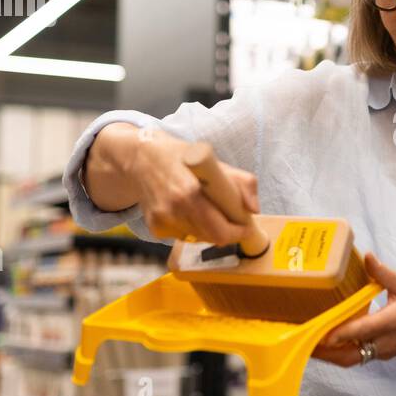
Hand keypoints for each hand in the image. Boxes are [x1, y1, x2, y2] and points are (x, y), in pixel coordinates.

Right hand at [131, 129, 259, 244]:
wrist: (142, 158)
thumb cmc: (182, 157)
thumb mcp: (215, 160)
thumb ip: (242, 182)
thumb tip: (253, 209)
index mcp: (189, 192)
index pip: (219, 230)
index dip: (237, 232)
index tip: (246, 226)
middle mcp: (172, 209)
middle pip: (211, 237)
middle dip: (227, 232)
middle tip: (232, 219)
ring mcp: (161, 221)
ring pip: (198, 238)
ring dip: (209, 229)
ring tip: (207, 207)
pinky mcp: (154, 228)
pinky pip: (183, 236)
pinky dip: (192, 228)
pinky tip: (187, 209)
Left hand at [313, 253, 395, 366]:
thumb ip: (384, 273)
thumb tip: (367, 257)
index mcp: (393, 321)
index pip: (361, 330)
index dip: (339, 334)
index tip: (319, 334)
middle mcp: (386, 341)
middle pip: (351, 355)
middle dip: (326, 354)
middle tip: (303, 344)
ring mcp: (385, 350)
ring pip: (353, 359)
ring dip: (331, 355)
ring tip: (309, 344)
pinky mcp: (384, 353)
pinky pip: (359, 356)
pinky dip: (341, 352)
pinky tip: (328, 343)